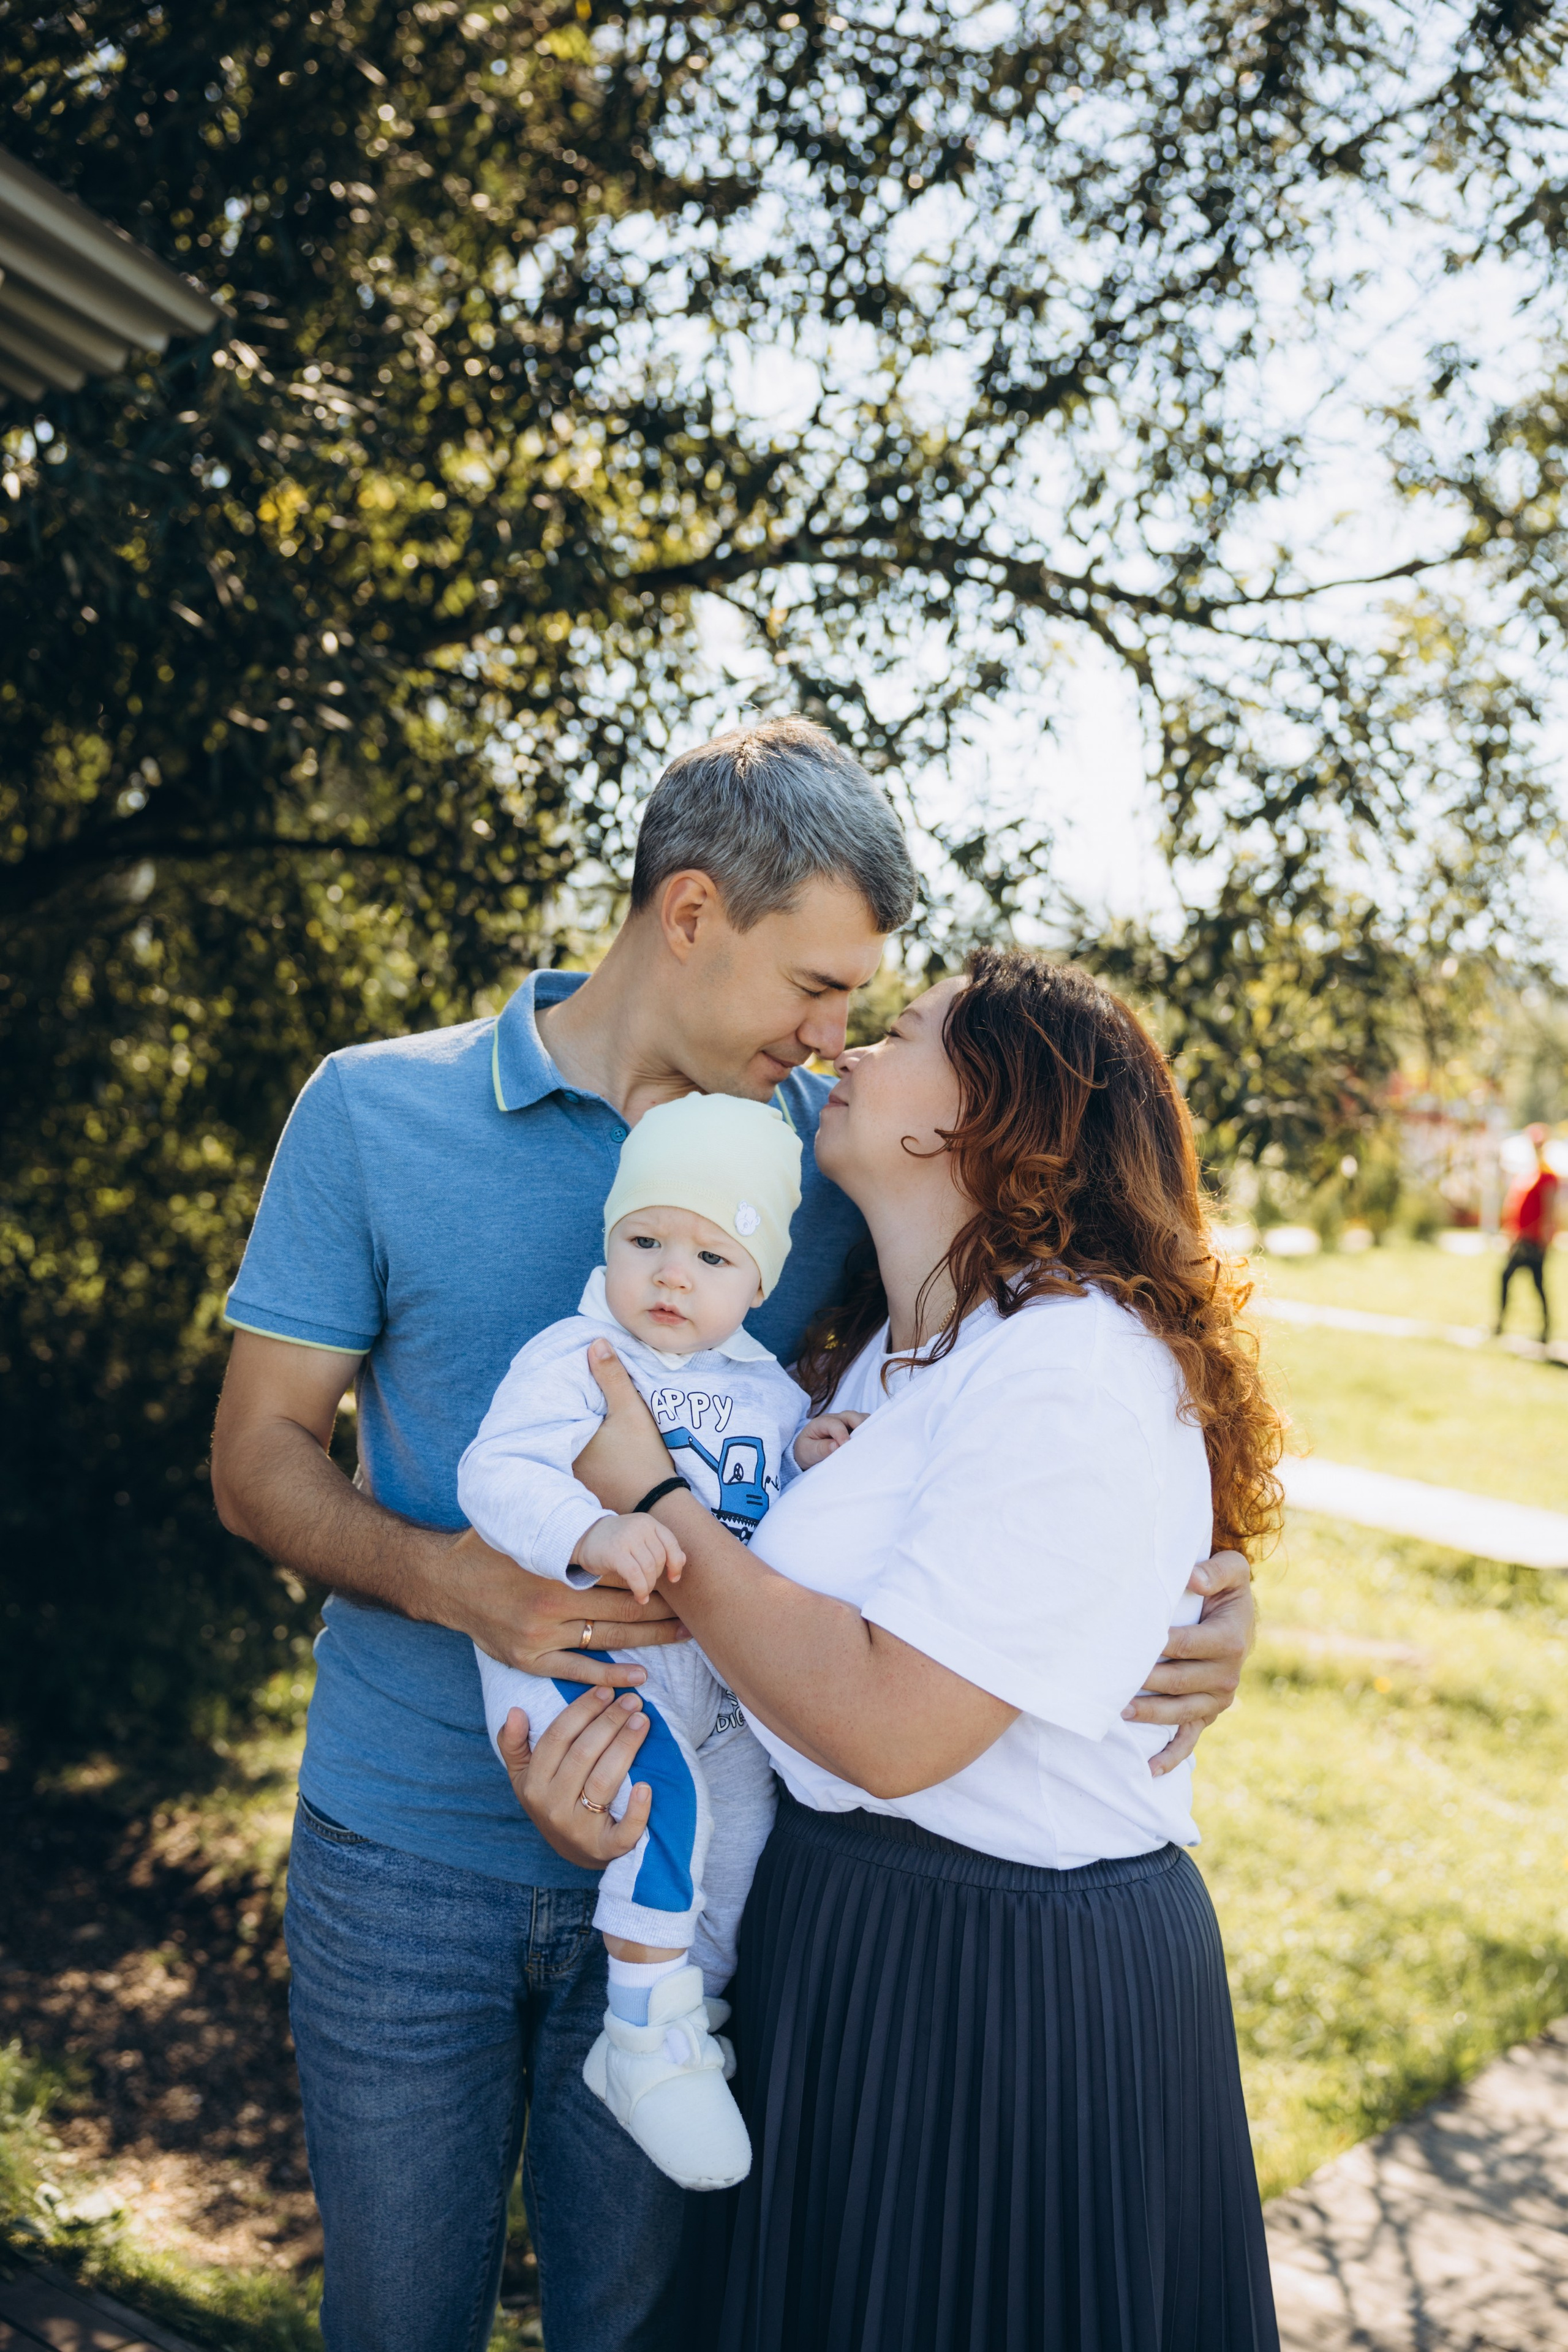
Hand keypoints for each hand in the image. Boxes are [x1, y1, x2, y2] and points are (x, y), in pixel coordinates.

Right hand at [443, 1525, 688, 1682]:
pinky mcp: (529, 1659)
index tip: (677, 1580)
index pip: (617, 1573)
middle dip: (660, 1609)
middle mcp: (552, 1601)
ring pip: (607, 1638)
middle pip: (621, 1607)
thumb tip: (612, 1516)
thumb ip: (568, 1530)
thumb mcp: (529, 1529)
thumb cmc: (491, 1549)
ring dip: (648, 1639)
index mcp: (556, 1566)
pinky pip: (578, 1670)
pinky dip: (610, 1676)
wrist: (444, 1582)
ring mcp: (540, 1634)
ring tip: (680, 1637)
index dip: (651, 1577)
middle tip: (693, 1612)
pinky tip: (639, 1677)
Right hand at [496, 1692, 654, 1867]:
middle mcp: (553, 1806)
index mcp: (533, 1784)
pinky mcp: (605, 1849)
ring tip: (642, 1721)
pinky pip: (624, 1831)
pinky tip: (647, 1786)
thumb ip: (514, 1744)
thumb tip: (515, 1711)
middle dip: (610, 1721)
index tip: (606, 1689)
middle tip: (633, 1700)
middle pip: (584, 1754)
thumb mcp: (525, 1776)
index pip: (558, 1737)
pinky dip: (637, 1810)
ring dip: (626, 1747)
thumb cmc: (554, 1801)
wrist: (577, 1851)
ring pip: (604, 1781)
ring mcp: (579, 1829)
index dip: (583, 1709)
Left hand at [573, 1339, 680, 1509]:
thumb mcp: (631, 1410)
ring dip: (571, 1427)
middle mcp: (562, 1462)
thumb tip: (596, 1341)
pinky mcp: (586, 1487)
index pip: (553, 1408)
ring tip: (576, 1404)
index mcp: (567, 1441)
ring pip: (567, 1442)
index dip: (556, 1390)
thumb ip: (613, 1376)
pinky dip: (580, 1444)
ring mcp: (572, 1478)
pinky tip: (589, 1433)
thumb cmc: (642, 1456)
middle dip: (563, 1408)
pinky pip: (576, 1458)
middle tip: (567, 1385)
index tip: (559, 1374)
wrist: (659, 1502)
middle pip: (558, 1426)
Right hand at [573, 1511, 685, 1599]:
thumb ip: (660, 1546)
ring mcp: (627, 1538)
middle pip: (660, 1559)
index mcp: (648, 1522)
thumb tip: (684, 1561)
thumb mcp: (639, 1538)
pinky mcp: (615, 1552)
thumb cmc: (615, 1541)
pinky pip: (636, 1575)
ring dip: (648, 1586)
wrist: (582, 1536)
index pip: (672, 1543)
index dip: (676, 1563)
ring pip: (649, 1568)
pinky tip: (639, 1597)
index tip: (673, 1578)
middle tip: (648, 1585)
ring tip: (643, 1593)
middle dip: (657, 1577)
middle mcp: (639, 1526)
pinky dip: (640, 1589)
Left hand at [791, 1410, 867, 1469]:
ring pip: (862, 1418)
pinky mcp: (855, 1428)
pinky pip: (866, 1425)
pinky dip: (871, 1431)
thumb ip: (821, 1448)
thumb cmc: (807, 1450)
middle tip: (865, 1442)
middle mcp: (836, 1418)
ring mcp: (847, 1422)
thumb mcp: (808, 1451)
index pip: (835, 1424)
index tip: (846, 1446)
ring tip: (872, 1442)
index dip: (842, 1434)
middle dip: (860, 1426)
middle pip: (852, 1416)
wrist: (807, 1450)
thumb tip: (836, 1446)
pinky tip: (874, 1442)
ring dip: (868, 1428)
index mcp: (821, 1422)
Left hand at [1121, 1548, 1254, 1776]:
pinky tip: (1149, 1770)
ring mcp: (1218, 1699)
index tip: (1126, 1642)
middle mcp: (1227, 1674)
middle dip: (1143, 1681)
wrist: (1237, 1615)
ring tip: (1118, 1711)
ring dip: (1149, 1714)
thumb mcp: (1231, 1570)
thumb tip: (1191, 1578)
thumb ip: (1214, 1571)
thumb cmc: (1224, 1589)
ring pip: (1179, 1712)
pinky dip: (1171, 1757)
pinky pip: (1190, 1739)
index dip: (1154, 1645)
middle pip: (1177, 1682)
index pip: (1184, 1645)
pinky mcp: (1208, 1714)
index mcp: (1230, 1640)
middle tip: (1109, 1678)